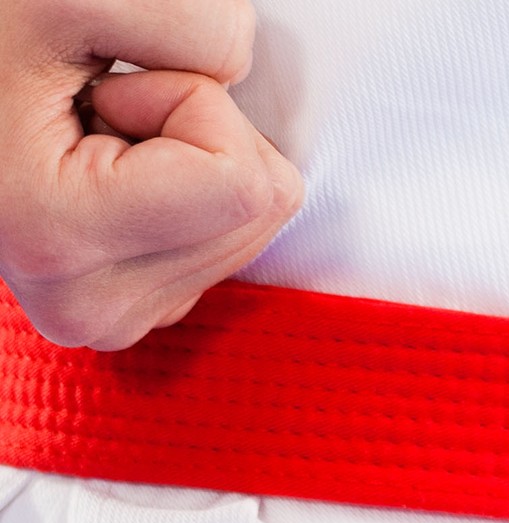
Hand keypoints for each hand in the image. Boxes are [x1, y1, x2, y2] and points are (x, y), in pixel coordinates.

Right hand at [1, 0, 300, 349]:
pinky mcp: (131, 310)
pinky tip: (101, 166)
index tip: (107, 90)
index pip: (245, 185)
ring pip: (251, 226)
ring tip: (90, 134)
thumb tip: (247, 72)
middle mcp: (85, 305)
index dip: (192, 101)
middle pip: (262, 210)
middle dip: (194, 132)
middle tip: (98, 111)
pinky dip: (183, 189)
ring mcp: (108, 318)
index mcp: (58, 239)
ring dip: (187, 156)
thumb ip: (194, 24)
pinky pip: (225, 241)